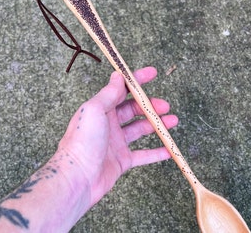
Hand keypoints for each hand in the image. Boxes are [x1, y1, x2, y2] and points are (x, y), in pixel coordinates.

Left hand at [58, 67, 177, 204]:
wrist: (77, 178)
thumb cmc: (82, 141)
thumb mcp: (95, 109)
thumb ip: (109, 93)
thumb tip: (117, 75)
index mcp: (101, 109)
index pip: (122, 90)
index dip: (137, 80)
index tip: (153, 73)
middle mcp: (109, 124)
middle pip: (134, 110)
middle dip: (151, 106)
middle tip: (165, 106)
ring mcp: (116, 143)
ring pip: (141, 130)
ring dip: (157, 125)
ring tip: (173, 121)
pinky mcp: (122, 160)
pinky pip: (143, 154)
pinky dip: (156, 152)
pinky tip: (169, 149)